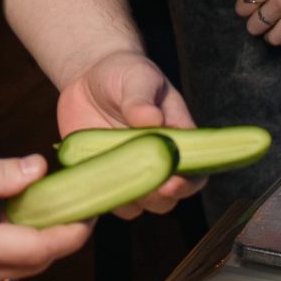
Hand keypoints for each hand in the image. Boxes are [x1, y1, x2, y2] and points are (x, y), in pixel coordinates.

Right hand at [0, 145, 90, 280]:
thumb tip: (39, 171)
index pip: (38, 249)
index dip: (71, 233)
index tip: (91, 214)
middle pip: (32, 267)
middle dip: (59, 240)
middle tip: (75, 207)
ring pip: (12, 273)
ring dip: (34, 247)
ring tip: (45, 211)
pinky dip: (9, 252)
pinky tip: (10, 223)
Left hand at [56, 49, 199, 214]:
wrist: (91, 80)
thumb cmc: (126, 74)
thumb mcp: (137, 78)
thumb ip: (142, 98)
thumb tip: (150, 119)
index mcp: (177, 142)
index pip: (194, 174)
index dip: (187, 184)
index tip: (171, 182)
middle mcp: (156, 165)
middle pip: (166, 200)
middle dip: (156, 198)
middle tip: (140, 185)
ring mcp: (128, 174)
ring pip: (134, 205)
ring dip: (124, 198)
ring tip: (108, 177)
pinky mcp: (101, 177)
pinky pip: (102, 199)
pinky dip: (95, 196)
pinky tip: (85, 180)